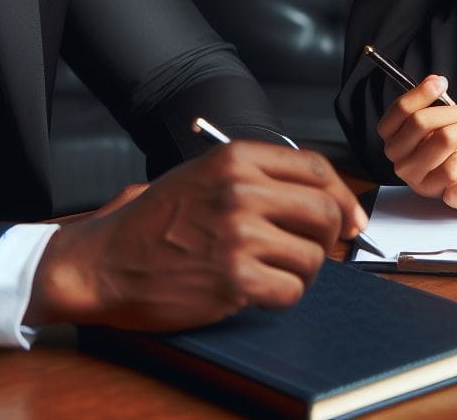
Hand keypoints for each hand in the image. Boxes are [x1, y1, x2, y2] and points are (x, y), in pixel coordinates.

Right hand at [25, 142, 367, 330]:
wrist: (106, 261)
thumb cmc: (155, 220)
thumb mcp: (204, 175)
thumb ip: (257, 177)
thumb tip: (320, 195)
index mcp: (236, 159)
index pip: (315, 167)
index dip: (342, 194)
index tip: (350, 216)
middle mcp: (241, 190)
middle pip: (325, 210)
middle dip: (331, 236)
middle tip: (321, 249)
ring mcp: (238, 235)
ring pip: (313, 256)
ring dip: (303, 270)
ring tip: (275, 270)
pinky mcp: (233, 278)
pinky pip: (290, 290)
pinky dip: (282, 296)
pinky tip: (257, 289)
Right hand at [376, 75, 456, 197]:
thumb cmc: (444, 142)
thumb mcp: (435, 120)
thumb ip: (432, 102)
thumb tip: (437, 80)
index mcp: (389, 131)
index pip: (401, 108)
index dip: (422, 92)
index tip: (443, 82)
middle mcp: (394, 152)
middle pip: (422, 121)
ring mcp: (409, 172)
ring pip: (441, 140)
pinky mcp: (427, 189)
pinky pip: (449, 168)